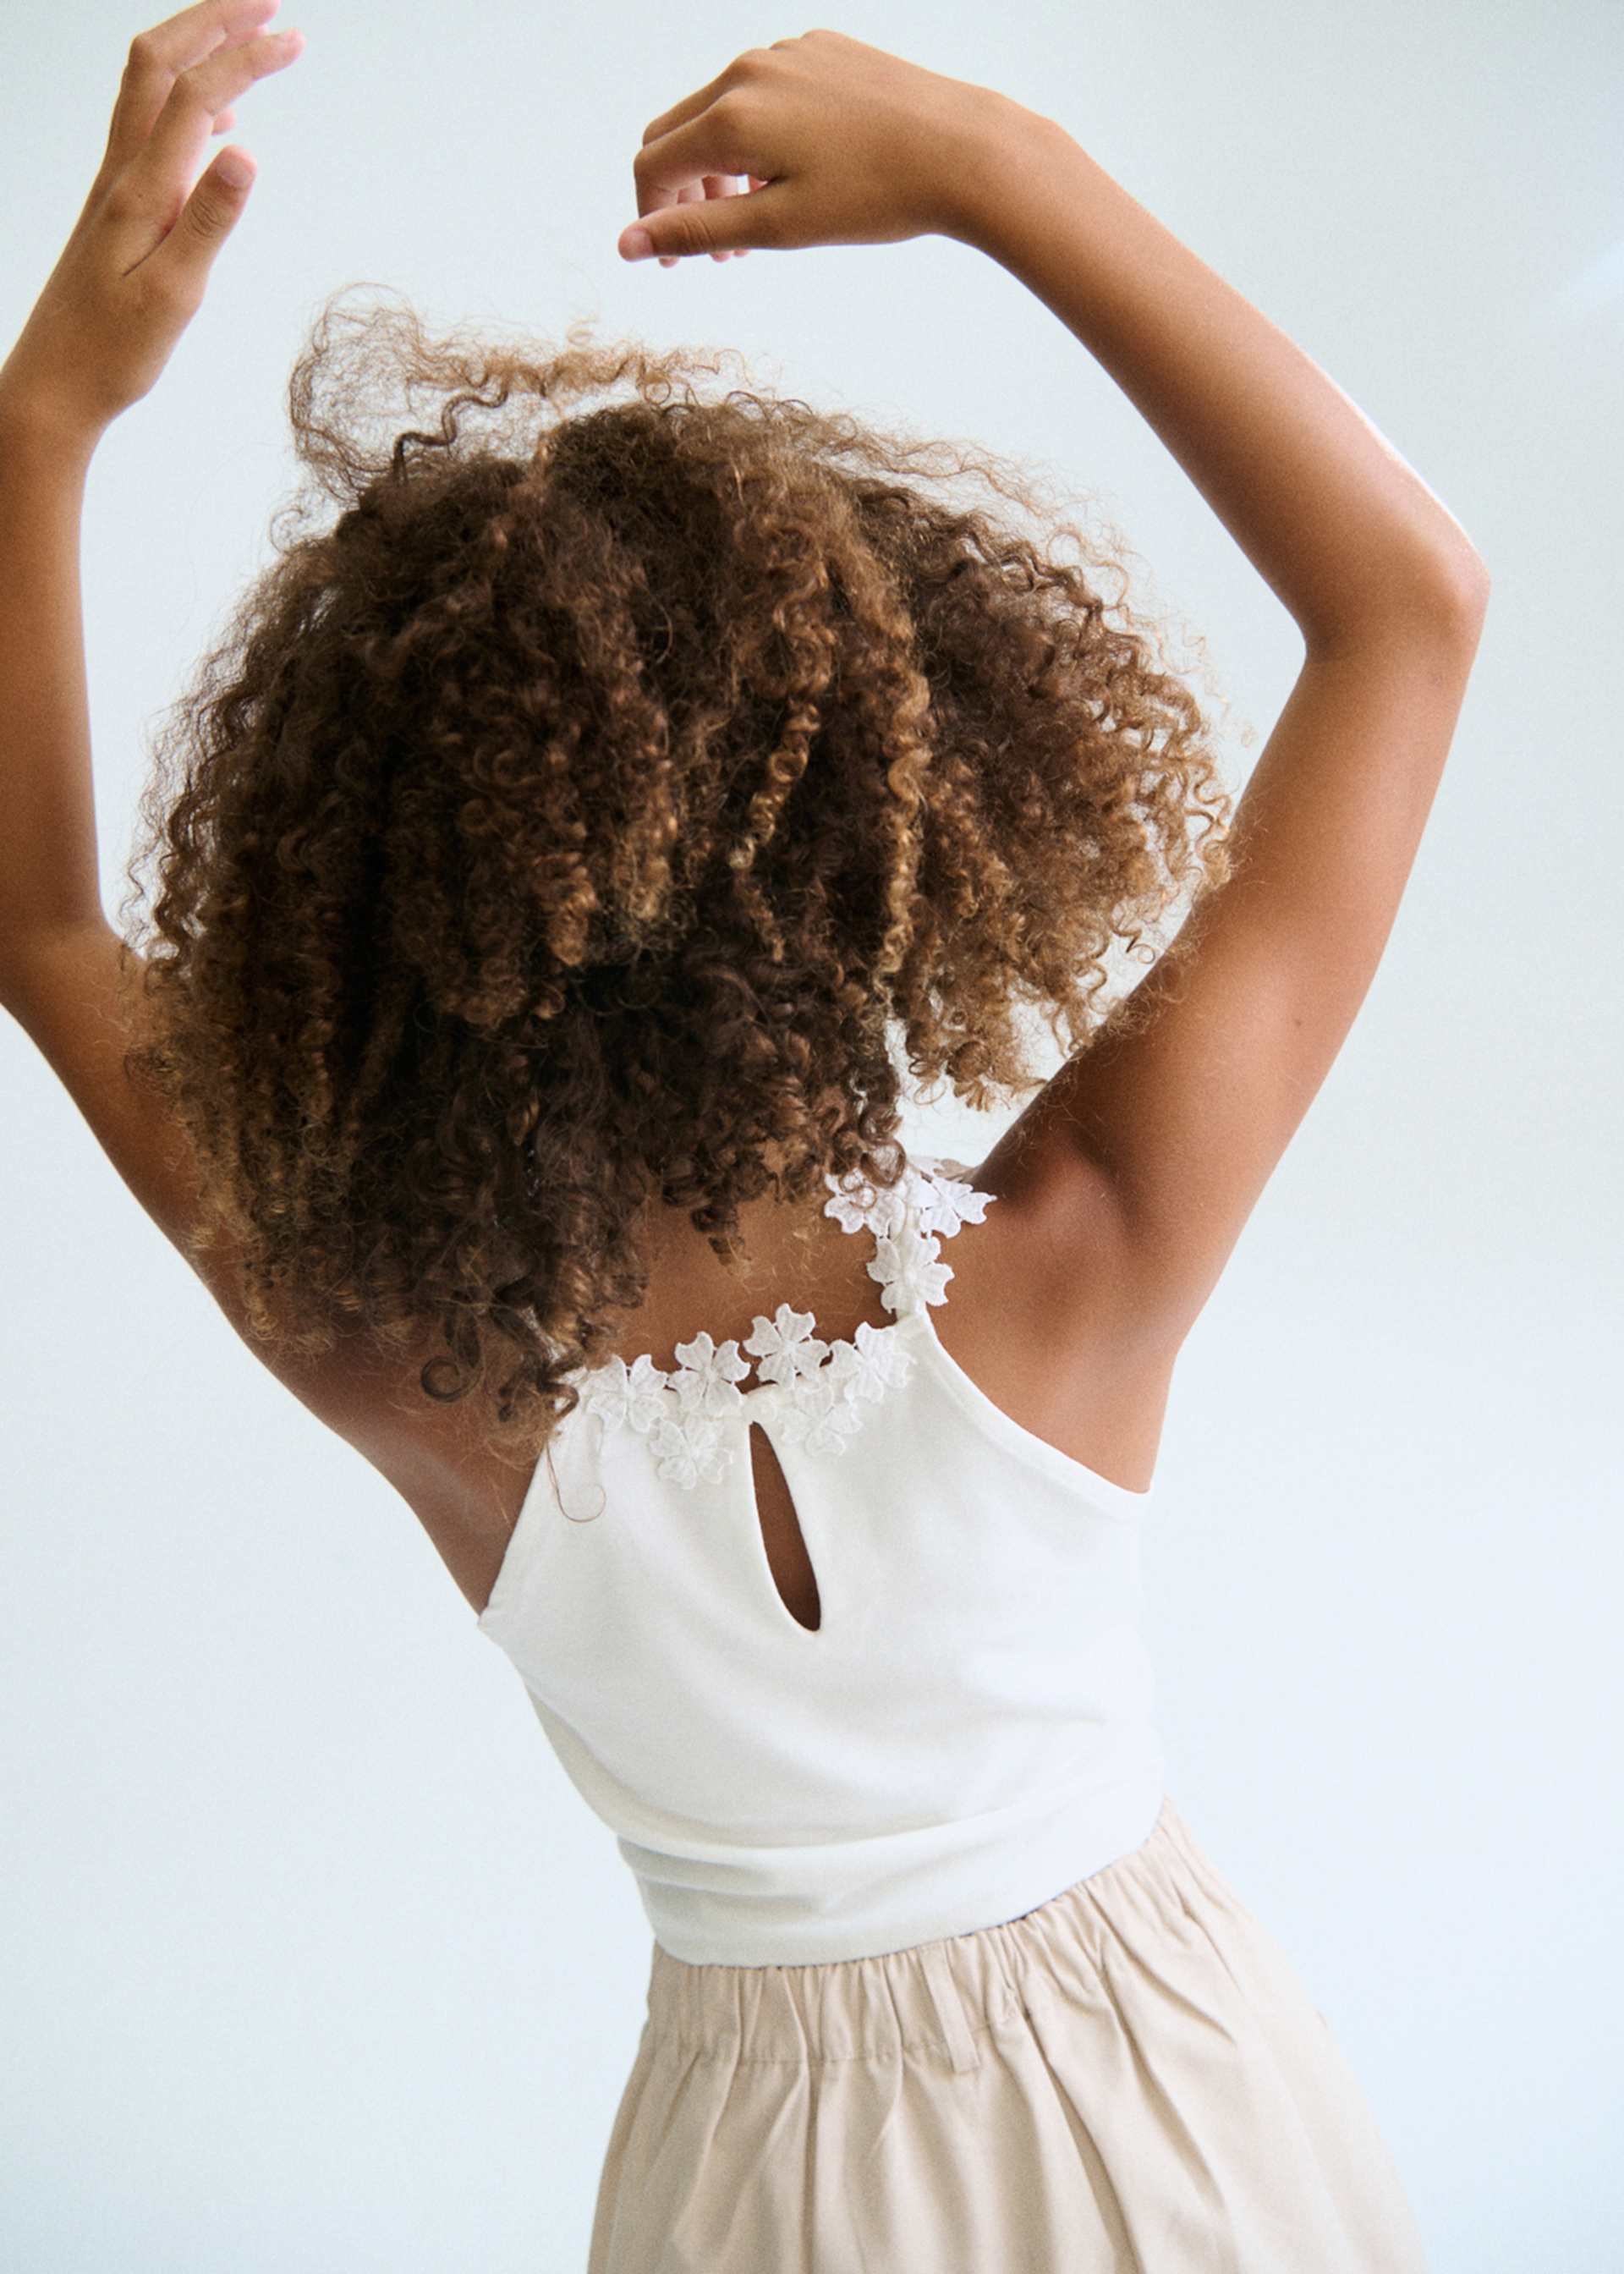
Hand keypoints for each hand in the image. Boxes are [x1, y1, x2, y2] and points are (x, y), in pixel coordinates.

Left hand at [0, 0, 303, 452]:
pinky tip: (219, 120)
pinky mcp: (117, 207)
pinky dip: (187, 101)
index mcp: (140, 190)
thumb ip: (209, 220)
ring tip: (245, 35)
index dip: (244, 56)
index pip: (197, 97)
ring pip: (148, 87)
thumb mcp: (172, 293)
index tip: (293, 37)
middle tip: (268, 4)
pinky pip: (149, 127)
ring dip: (195, 48)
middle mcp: (121, 173)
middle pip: (159, 63)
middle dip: (213, 22)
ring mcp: (115, 186)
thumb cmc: (112, 352)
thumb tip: (245, 152)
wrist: (54, 384)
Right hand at [620, 29, 1006, 269]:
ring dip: (721, 168)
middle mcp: (750, 69)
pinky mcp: (820, 50)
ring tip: (759, 217)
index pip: (654, 164)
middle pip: (678, 131)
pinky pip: (766, 92)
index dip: (652, 217)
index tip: (676, 260)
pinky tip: (798, 175)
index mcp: (732, 113)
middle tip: (720, 248)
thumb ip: (697, 229)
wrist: (963, 150)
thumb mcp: (778, 226)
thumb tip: (627, 245)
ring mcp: (787, 53)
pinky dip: (760, 137)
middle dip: (685, 192)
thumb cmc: (877, 196)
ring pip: (722, 111)